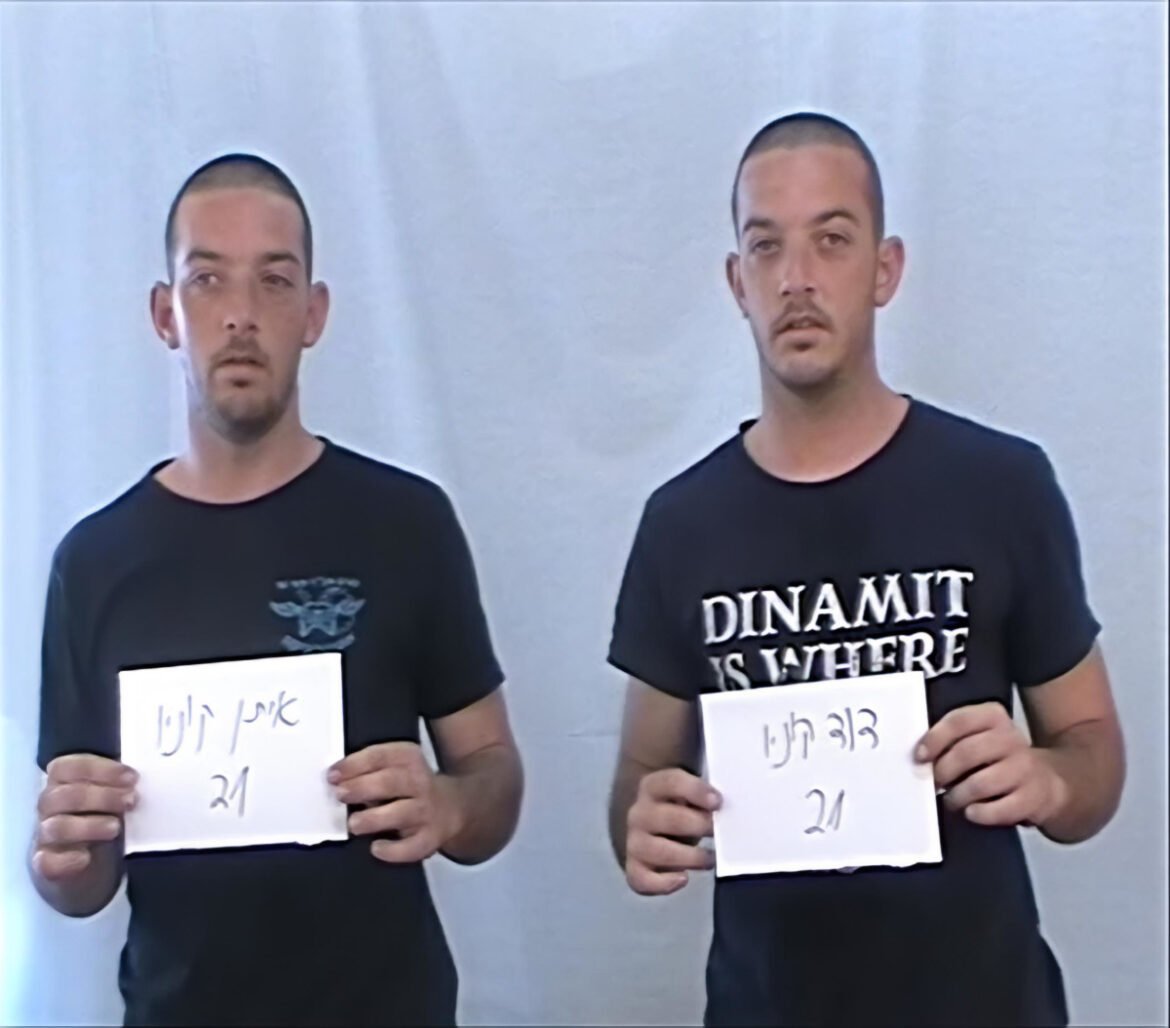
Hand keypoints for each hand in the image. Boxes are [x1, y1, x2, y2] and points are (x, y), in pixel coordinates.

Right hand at [34, 755, 137, 880]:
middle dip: (102, 796)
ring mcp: (46, 837)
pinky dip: (67, 859)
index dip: (99, 769)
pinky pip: (47, 862)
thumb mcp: (113, 797)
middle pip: (63, 795)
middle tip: (131, 800)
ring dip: (89, 825)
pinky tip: (85, 857)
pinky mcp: (47, 865)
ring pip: (56, 827)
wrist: (93, 865)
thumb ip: (120, 784)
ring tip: (116, 827)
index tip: (131, 777)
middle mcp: (49, 808)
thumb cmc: (105, 818)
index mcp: (62, 784)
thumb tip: (140, 779)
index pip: (66, 767)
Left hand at [328, 742, 459, 863]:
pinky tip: (377, 847)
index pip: (381, 756)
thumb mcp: (396, 765)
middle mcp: (420, 782)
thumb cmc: (409, 786)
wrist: (451, 807)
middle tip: (340, 795)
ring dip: (374, 818)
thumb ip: (369, 769)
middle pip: (390, 782)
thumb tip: (336, 780)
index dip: (355, 765)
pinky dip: (393, 850)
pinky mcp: (430, 838)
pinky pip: (412, 847)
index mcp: (409, 758)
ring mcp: (426, 811)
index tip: (333, 775)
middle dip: (362, 788)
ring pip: (401, 813)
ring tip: (354, 824)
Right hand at [625, 768, 720, 895]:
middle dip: (699, 825)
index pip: (671, 782)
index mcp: (653, 786)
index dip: (695, 790)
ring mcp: (634, 842)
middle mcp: (639, 813)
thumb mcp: (689, 794)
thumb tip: (726, 807)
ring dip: (689, 856)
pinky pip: (641, 880)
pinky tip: (683, 877)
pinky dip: (663, 884)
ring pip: (658, 851)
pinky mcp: (634, 867)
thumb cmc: (680, 808)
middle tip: (718, 831)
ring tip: (709, 858)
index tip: (718, 802)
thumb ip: (704, 797)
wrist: (651, 826)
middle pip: (669, 818)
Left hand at [916, 702, 1065, 827]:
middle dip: (943, 771)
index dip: (935, 739)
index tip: (920, 757)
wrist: (1047, 782)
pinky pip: (1000, 809)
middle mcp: (1012, 738)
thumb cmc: (997, 759)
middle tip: (934, 783)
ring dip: (957, 796)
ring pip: (980, 783)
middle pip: (967, 752)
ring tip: (950, 800)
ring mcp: (1025, 768)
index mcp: (993, 716)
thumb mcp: (979, 738)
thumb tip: (921, 756)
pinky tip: (971, 812)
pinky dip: (980, 814)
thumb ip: (952, 739)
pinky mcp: (1033, 798)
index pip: (959, 721)